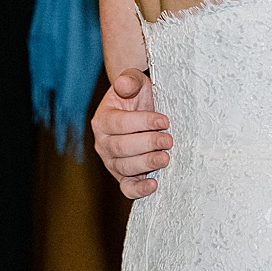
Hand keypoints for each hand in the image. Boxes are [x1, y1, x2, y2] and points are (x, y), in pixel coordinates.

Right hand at [92, 70, 169, 197]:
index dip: (142, 122)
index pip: (119, 123)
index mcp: (102, 120)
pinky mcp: (124, 177)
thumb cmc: (137, 96)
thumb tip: (124, 85)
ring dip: (147, 163)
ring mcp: (112, 162)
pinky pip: (127, 188)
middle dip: (148, 143)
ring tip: (166, 157)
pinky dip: (139, 190)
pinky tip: (154, 184)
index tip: (164, 120)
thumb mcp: (134, 81)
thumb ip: (129, 80)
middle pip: (122, 147)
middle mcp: (103, 143)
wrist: (140, 110)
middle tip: (169, 140)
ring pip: (125, 168)